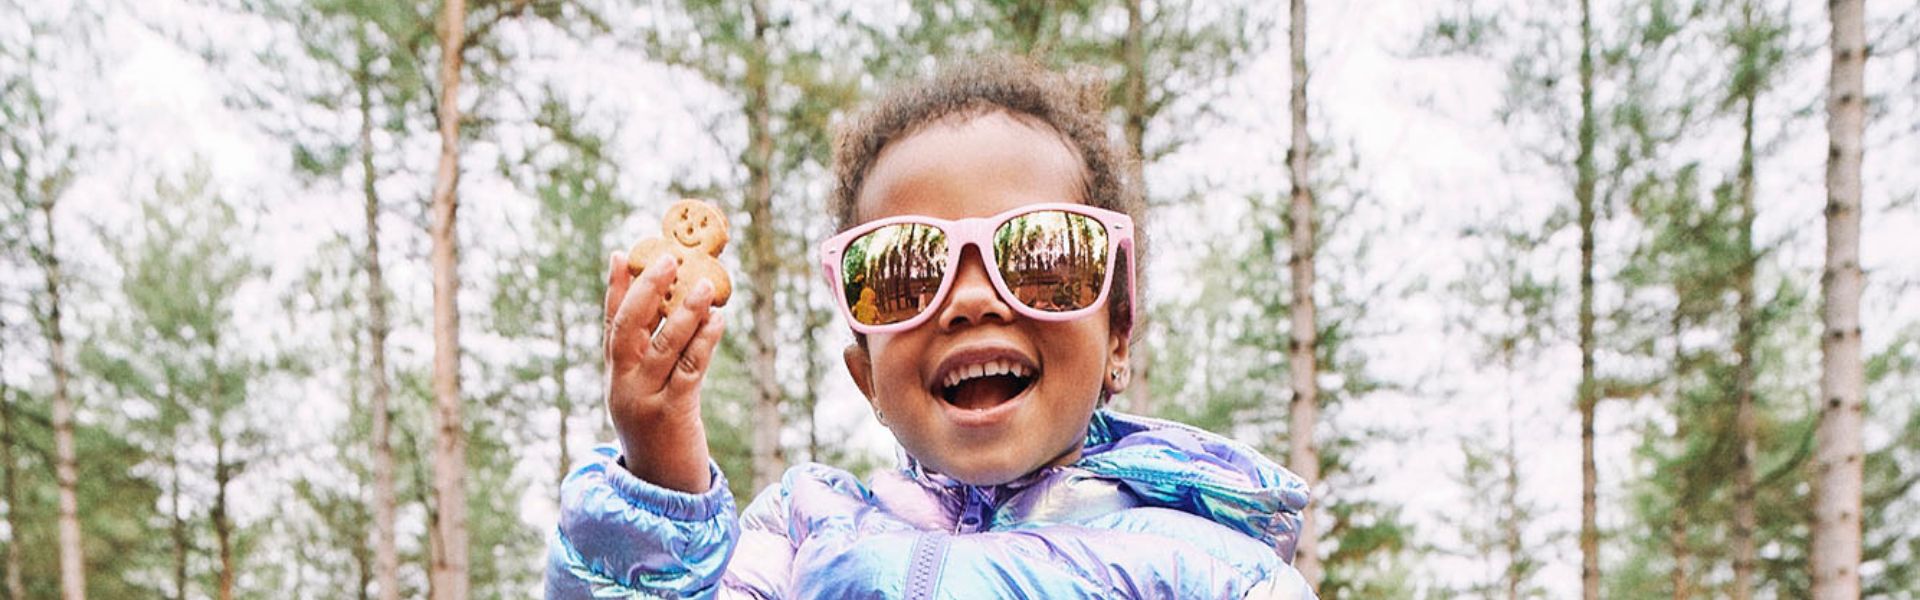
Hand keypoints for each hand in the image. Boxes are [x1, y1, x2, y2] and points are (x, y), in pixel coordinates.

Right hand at [603, 251, 725, 492]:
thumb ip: (653, 360)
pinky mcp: (672, 413)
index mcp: (615, 376)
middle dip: (647, 288)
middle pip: (629, 326)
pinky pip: (690, 368)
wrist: (663, 488)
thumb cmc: (662, 435)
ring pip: (662, 345)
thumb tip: (676, 312)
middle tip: (668, 259)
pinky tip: (718, 319)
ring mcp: (645, 399)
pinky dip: (704, 340)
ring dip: (685, 310)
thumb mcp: (647, 394)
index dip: (615, 288)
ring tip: (705, 283)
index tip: (621, 253)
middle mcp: (623, 385)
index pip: (611, 324)